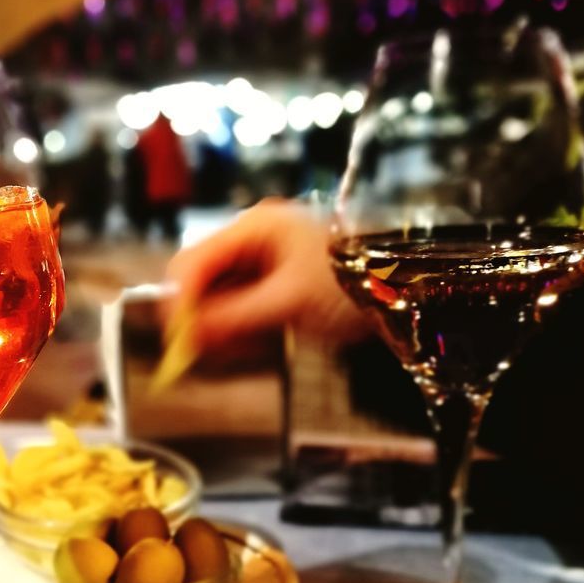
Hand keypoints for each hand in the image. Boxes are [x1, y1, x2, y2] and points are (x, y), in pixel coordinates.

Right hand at [164, 199, 366, 348]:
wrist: (406, 288)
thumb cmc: (353, 282)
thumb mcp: (289, 302)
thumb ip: (234, 317)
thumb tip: (188, 335)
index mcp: (253, 228)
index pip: (192, 262)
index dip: (178, 302)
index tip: (177, 340)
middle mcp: (252, 241)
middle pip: (201, 282)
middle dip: (201, 320)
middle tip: (206, 354)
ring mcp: (263, 264)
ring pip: (219, 301)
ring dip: (224, 331)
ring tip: (249, 349)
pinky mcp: (273, 286)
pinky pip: (241, 311)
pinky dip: (243, 332)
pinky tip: (262, 345)